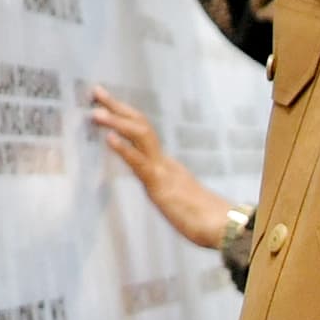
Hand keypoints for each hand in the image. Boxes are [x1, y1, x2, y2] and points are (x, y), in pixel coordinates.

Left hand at [86, 87, 242, 250]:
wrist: (224, 228)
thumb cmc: (202, 219)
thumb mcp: (176, 200)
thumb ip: (166, 190)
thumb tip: (161, 190)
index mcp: (165, 163)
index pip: (142, 131)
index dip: (123, 114)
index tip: (105, 101)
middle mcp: (163, 161)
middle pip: (140, 124)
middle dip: (117, 107)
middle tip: (96, 91)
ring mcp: (163, 171)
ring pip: (140, 136)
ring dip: (117, 122)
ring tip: (96, 112)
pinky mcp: (162, 186)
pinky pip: (141, 163)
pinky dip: (124, 149)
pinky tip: (109, 138)